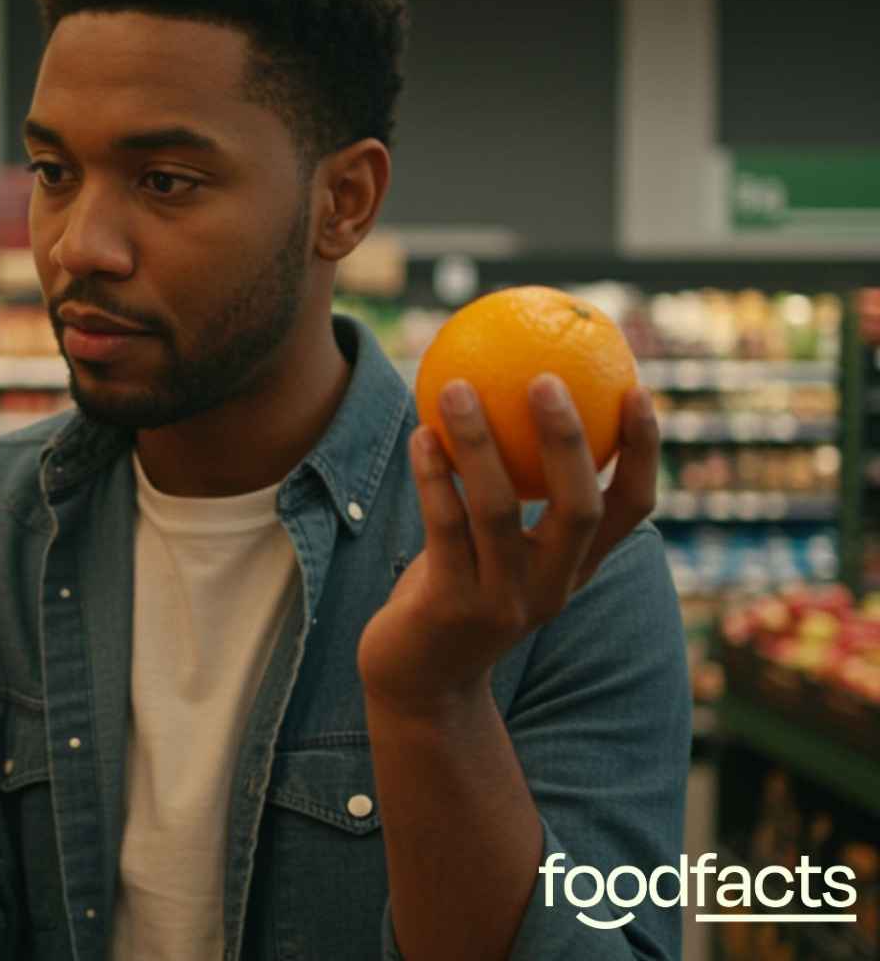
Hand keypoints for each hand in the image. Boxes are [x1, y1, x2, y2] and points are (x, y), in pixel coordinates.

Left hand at [357, 375, 659, 720]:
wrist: (421, 685)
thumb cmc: (458, 594)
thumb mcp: (498, 550)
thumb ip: (514, 495)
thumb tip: (511, 399)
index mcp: (577, 568)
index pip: (631, 508)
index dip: (644, 452)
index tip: (637, 390)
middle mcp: (552, 587)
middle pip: (577, 507)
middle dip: (566, 440)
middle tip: (543, 378)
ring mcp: (503, 601)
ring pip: (498, 511)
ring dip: (477, 444)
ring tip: (456, 388)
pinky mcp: (451, 608)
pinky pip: (443, 528)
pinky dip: (433, 477)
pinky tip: (420, 435)